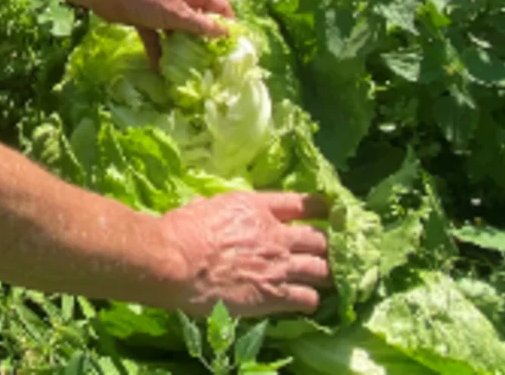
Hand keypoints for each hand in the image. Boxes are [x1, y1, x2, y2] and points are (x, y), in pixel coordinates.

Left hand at [91, 0, 234, 69]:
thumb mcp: (178, 14)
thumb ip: (201, 24)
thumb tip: (224, 33)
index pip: (218, 4)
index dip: (228, 20)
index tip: (234, 42)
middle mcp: (179, 0)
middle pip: (198, 19)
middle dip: (205, 38)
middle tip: (213, 60)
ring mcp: (161, 10)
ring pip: (177, 31)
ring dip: (181, 47)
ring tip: (191, 68)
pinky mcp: (144, 19)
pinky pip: (156, 38)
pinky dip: (158, 52)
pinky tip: (159, 70)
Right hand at [156, 192, 331, 316]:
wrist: (176, 262)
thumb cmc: (181, 231)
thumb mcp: (202, 206)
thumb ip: (215, 207)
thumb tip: (204, 206)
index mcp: (258, 208)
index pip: (302, 203)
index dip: (320, 208)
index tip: (328, 212)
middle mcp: (276, 235)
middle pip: (319, 239)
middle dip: (325, 246)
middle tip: (326, 252)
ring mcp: (279, 266)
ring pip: (321, 270)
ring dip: (325, 274)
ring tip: (327, 279)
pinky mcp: (274, 296)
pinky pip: (308, 299)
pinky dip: (311, 300)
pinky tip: (308, 302)